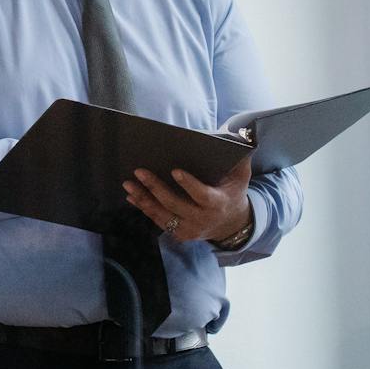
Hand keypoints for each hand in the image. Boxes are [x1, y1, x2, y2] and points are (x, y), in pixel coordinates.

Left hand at [121, 154, 252, 243]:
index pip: (202, 196)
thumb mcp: (241, 175)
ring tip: (128, 183)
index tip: (174, 171)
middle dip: (155, 188)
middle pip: (175, 205)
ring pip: (162, 215)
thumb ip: (240, 157)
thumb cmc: (233, 191)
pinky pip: (158, 221)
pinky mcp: (179, 233)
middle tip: (139, 171)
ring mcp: (190, 229)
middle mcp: (203, 220)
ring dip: (144, 199)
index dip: (189, 185)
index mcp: (218, 203)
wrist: (231, 223)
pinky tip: (131, 195)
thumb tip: (238, 135)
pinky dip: (144, 208)